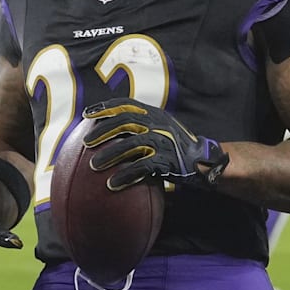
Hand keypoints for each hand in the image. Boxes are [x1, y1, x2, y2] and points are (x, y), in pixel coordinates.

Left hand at [83, 98, 228, 190]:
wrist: (204, 161)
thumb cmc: (176, 147)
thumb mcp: (161, 130)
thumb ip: (142, 126)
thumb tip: (111, 130)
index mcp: (155, 114)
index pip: (127, 104)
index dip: (106, 107)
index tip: (87, 114)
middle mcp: (159, 124)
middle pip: (126, 121)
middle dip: (103, 130)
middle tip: (86, 142)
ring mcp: (164, 141)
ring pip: (132, 144)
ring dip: (110, 154)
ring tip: (93, 165)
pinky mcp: (167, 160)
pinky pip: (142, 167)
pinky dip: (125, 175)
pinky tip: (112, 184)